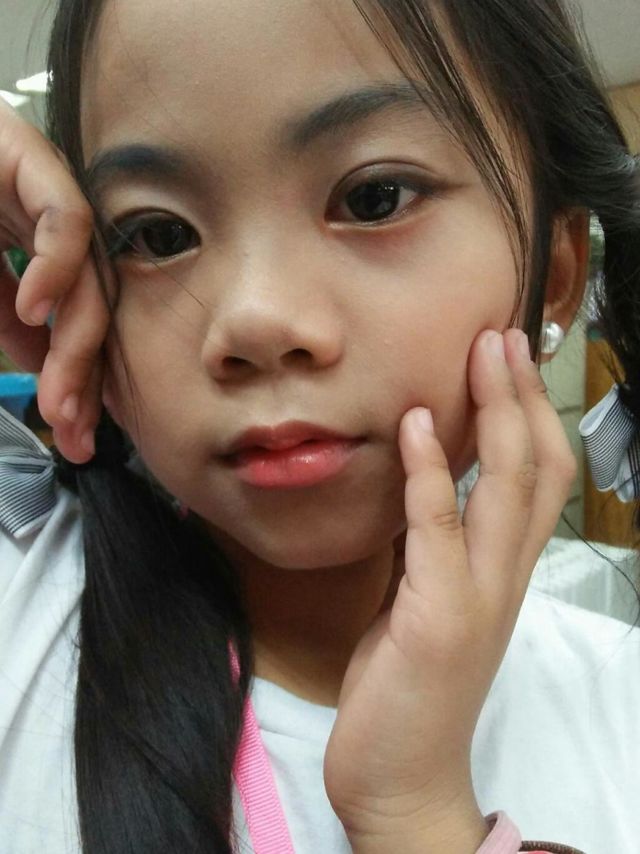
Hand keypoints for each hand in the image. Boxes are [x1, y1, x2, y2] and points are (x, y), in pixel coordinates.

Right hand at [0, 98, 107, 461]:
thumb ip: (6, 321)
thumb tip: (42, 365)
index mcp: (37, 259)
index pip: (72, 329)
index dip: (75, 384)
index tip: (75, 438)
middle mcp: (54, 234)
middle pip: (91, 314)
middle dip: (84, 379)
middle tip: (75, 433)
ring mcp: (49, 197)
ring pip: (90, 280)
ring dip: (77, 344)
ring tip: (60, 400)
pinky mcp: (36, 161)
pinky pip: (65, 223)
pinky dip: (56, 267)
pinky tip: (36, 308)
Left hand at [324, 328, 575, 852]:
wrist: (402, 778)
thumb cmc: (408, 684)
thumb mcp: (423, 601)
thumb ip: (430, 546)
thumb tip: (416, 486)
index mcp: (501, 570)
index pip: (537, 478)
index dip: (530, 412)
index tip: (509, 357)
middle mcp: (504, 575)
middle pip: (535, 468)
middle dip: (521, 395)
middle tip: (504, 334)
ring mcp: (477, 595)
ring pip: (507, 487)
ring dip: (495, 413)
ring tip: (482, 353)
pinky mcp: (438, 617)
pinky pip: (438, 529)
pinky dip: (429, 473)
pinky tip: (414, 425)